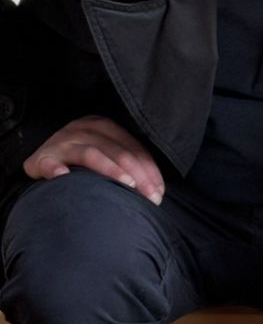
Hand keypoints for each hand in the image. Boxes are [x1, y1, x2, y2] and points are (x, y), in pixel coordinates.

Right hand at [23, 116, 163, 204]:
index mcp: (103, 125)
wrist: (42, 159)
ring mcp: (62, 142)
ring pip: (92, 154)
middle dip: (139, 176)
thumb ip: (127, 163)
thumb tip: (157, 188)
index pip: (133, 147)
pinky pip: (52, 163)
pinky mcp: (43, 157)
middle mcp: (83, 129)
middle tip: (151, 197)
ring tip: (127, 186)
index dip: (149, 170)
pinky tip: (66, 178)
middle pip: (118, 151)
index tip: (159, 191)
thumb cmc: (80, 161)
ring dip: (111, 170)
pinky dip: (58, 170)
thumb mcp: (105, 153)